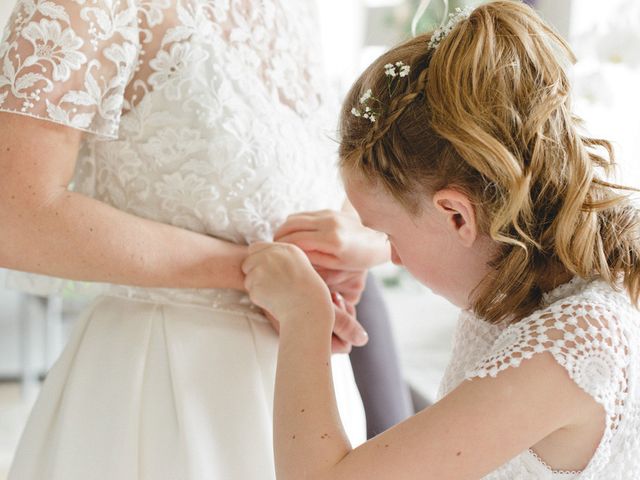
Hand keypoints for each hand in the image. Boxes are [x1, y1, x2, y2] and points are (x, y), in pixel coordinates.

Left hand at [242, 242, 367, 347]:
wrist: (308, 307)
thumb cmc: (306, 289)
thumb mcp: (298, 263)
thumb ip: (279, 256)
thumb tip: (257, 255)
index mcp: (284, 249)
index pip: (255, 247)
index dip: (257, 259)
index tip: (266, 270)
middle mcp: (271, 255)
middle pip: (248, 262)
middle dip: (254, 273)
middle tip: (271, 284)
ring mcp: (262, 270)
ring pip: (248, 278)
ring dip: (257, 287)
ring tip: (276, 293)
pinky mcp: (256, 285)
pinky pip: (251, 292)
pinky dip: (259, 298)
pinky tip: (274, 300)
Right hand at [274, 210, 388, 271]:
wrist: (378, 240)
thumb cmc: (358, 259)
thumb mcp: (336, 265)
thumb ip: (313, 259)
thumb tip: (292, 254)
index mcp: (331, 240)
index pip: (296, 240)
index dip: (282, 247)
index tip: (275, 255)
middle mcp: (328, 222)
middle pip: (291, 225)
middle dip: (278, 236)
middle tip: (274, 249)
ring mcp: (328, 213)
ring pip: (295, 217)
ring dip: (284, 228)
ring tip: (282, 242)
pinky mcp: (329, 210)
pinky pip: (304, 215)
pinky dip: (294, 224)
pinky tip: (294, 235)